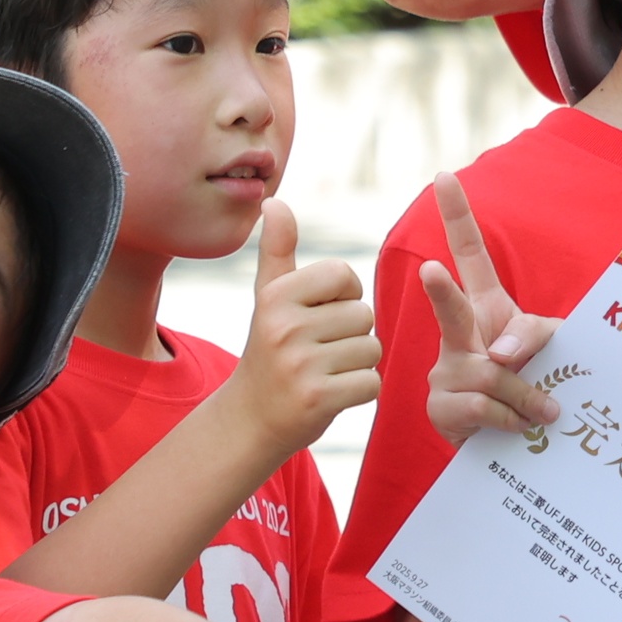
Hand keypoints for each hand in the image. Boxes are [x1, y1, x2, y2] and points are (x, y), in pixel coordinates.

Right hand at [229, 203, 380, 449]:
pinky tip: (331, 394)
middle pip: (364, 315)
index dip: (343, 296)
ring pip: (371, 349)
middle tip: (318, 352)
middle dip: (351, 334)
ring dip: (357, 363)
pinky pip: (371, 383)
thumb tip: (273, 202)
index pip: (345, 275)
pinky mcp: (318, 399)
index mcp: (276, 296)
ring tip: (322, 372)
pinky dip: (360, 391)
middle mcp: (285, 327)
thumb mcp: (268, 298)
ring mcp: (300, 365)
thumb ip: (278, 250)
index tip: (317, 316)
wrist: (249, 419)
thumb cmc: (270, 350)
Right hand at [415, 174, 561, 444]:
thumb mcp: (551, 348)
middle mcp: (459, 334)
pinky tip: (516, 428)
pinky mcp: (440, 407)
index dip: (457, 215)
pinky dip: (510, 419)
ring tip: (541, 412)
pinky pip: (481, 407)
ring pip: (489, 374)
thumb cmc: (535, 382)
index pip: (470, 254)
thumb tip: (497, 355)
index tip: (444, 175)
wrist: (515, 438)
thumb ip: (535, 336)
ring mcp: (445, 370)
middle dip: (441, 290)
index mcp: (485, 308)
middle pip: (449, 307)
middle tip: (431, 270)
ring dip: (525, 396)